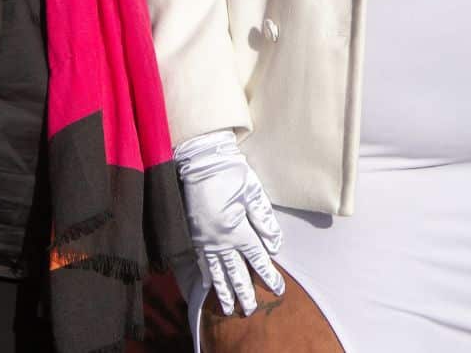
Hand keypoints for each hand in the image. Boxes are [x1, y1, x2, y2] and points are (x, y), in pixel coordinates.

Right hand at [175, 130, 285, 315]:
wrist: (200, 162)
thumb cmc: (230, 173)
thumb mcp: (254, 193)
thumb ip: (265, 222)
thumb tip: (275, 246)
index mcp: (235, 229)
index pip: (256, 258)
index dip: (268, 274)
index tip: (278, 289)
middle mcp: (217, 239)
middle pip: (234, 272)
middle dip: (245, 292)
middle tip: (251, 310)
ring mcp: (202, 239)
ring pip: (215, 271)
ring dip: (223, 291)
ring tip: (229, 308)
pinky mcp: (193, 235)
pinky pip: (200, 261)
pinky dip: (205, 275)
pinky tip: (208, 286)